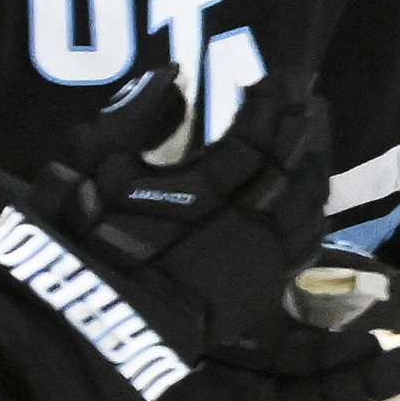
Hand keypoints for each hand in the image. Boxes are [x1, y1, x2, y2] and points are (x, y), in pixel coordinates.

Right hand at [30, 69, 332, 361]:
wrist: (93, 326)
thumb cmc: (83, 243)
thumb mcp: (87, 172)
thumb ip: (132, 120)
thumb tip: (173, 75)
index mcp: (208, 190)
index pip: (259, 136)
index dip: (275, 103)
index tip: (285, 74)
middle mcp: (248, 223)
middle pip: (295, 165)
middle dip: (305, 127)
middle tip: (309, 96)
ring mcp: (263, 260)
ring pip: (310, 203)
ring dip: (316, 163)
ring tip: (315, 134)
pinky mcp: (264, 290)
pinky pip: (307, 241)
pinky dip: (315, 209)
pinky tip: (312, 193)